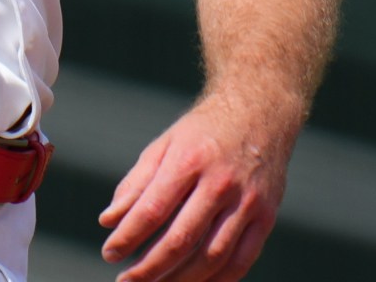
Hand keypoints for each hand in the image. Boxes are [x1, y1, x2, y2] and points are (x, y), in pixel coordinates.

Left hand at [96, 92, 297, 281]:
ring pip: (211, 257)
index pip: (152, 209)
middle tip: (125, 281)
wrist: (260, 112)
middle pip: (181, 240)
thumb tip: (108, 220)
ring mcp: (247, 202)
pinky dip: (216, 281)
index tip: (109, 253)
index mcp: (189, 160)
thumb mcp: (164, 145)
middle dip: (149, 267)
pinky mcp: (266, 217)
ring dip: (180, 280)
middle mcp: (220, 183)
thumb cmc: (203, 132)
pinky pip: (241, 261)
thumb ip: (136, 183)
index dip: (128, 237)